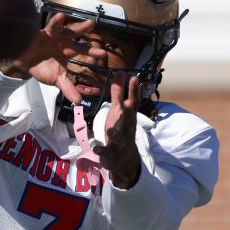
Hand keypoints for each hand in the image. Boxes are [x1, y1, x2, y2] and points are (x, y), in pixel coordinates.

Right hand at [0, 13, 106, 103]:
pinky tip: (60, 16)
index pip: (83, 50)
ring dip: (74, 25)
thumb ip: (68, 89)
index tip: (104, 54)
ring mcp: (53, 36)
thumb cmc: (41, 68)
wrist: (23, 63)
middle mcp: (63, 41)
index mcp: (67, 51)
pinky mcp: (42, 33)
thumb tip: (78, 102)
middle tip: (93, 24)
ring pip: (65, 29)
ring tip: (83, 21)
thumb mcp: (56, 79)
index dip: (92, 52)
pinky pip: (49, 27)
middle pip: (75, 35)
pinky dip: (55, 22)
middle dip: (83, 29)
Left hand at [94, 72, 141, 188]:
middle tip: (124, 104)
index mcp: (127, 116)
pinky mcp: (111, 152)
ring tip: (111, 131)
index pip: (132, 102)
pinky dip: (101, 150)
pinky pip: (106, 151)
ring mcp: (120, 141)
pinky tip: (96, 148)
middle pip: (127, 119)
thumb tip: (120, 72)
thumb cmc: (121, 128)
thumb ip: (118, 92)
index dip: (133, 91)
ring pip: (119, 137)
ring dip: (115, 134)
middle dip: (127, 112)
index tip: (133, 77)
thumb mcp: (119, 110)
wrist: (124, 157)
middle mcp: (126, 127)